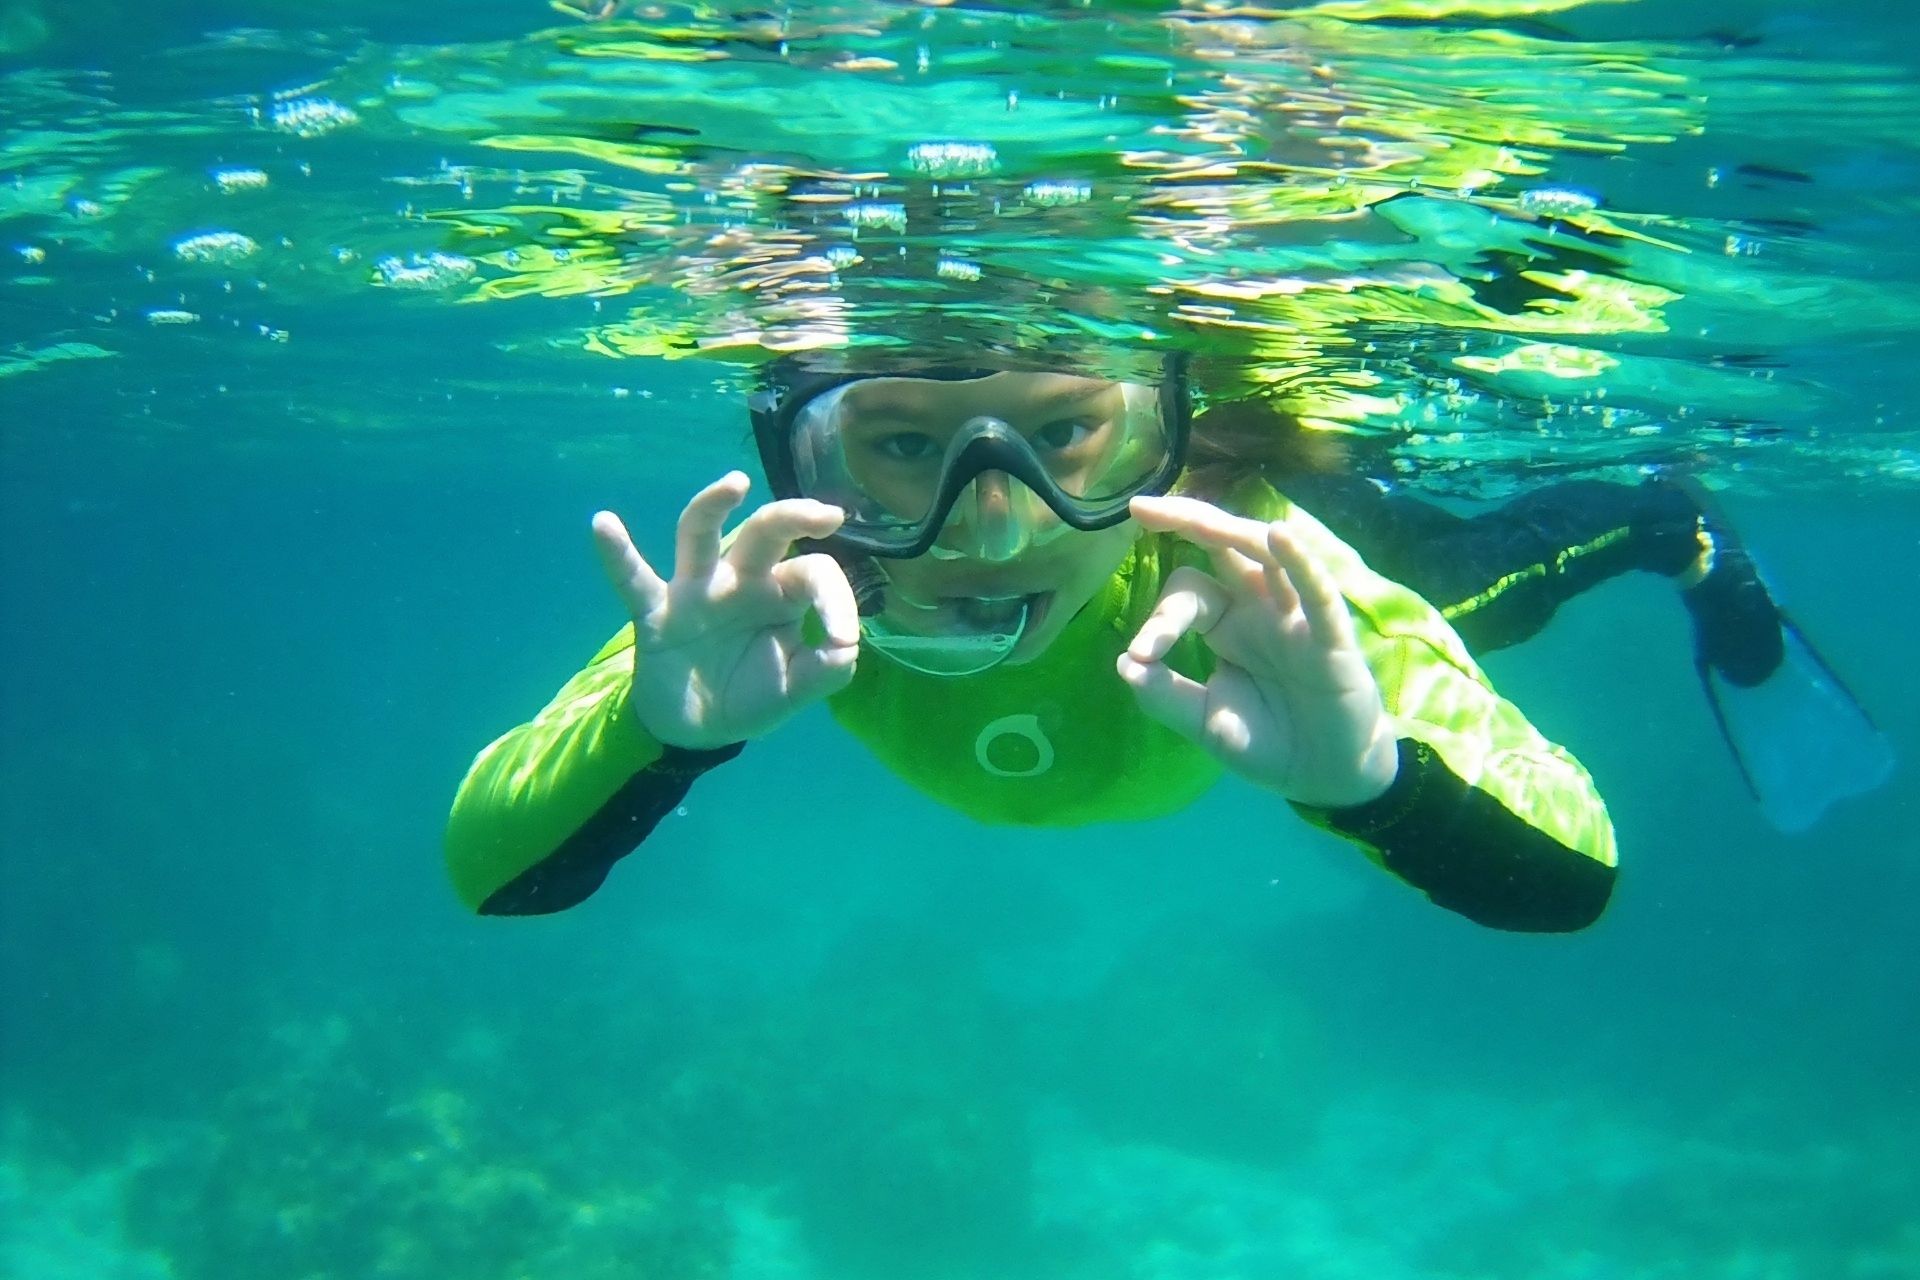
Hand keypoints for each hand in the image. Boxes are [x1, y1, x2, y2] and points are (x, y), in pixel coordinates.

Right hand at [593, 472, 860, 748]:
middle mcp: (741, 579)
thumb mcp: (796, 688)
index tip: (843, 639)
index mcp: (782, 594)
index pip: (814, 574)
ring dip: (713, 505)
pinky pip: (633, 578)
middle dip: (794, 515)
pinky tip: (603, 523)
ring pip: (700, 534)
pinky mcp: (655, 610)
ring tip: (735, 484)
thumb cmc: (751, 693)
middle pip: (766, 532)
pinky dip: (616, 553)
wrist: (697, 730)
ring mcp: (695, 589)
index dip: (836, 599)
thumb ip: (827, 669)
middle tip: (828, 515)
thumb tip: (849, 643)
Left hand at [1118, 494, 1397, 808]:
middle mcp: (1259, 607)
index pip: (1188, 595)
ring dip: (1230, 530)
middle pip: (1223, 547)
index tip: (1142, 655)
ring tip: (1188, 513)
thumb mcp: (1205, 722)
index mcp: (1227, 622)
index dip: (1160, 618)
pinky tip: (1281, 536)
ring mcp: (1295, 617)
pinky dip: (1301, 563)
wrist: (1325, 777)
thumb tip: (1123, 663)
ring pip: (1265, 556)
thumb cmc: (1269, 742)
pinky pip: (1318, 594)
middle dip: (1185, 521)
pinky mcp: (1329, 638)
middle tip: (1140, 506)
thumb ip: (1166, 696)